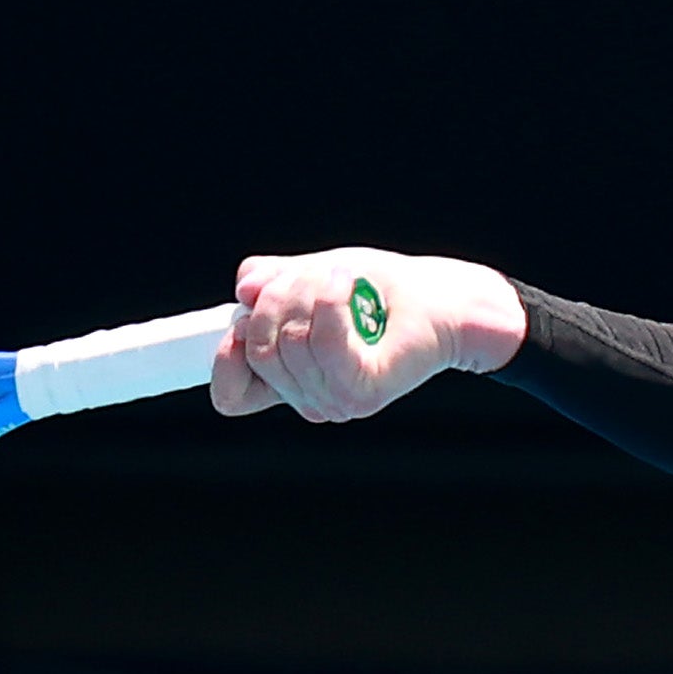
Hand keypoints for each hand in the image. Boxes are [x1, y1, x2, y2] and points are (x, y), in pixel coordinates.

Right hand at [208, 248, 527, 420]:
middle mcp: (311, 398)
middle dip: (275, 298)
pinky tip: (344, 280)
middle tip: (313, 273)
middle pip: (256, 351)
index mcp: (293, 381)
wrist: (448, 301)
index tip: (242, 321)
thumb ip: (272, 284)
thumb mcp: (314, 277)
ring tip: (340, 274)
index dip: (224, 359)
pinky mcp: (363, 390)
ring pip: (286, 340)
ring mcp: (337, 400)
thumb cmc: (384, 290)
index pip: (231, 398)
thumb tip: (244, 289)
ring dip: (306, 289)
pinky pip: (322, 343)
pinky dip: (328, 301)